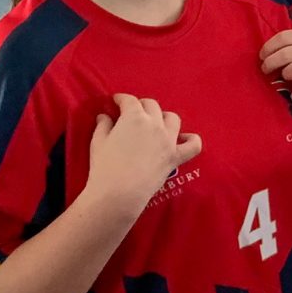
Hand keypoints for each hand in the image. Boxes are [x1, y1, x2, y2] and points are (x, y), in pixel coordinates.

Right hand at [86, 95, 201, 210]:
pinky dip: (191, 139)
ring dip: (163, 117)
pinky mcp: (176, 156)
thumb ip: (103, 125)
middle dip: (141, 106)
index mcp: (134, 117)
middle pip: (152, 106)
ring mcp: (169, 140)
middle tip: (132, 112)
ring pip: (172, 119)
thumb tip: (105, 116)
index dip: (122, 99)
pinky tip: (184, 138)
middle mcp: (155, 124)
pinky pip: (193, 145)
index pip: (129, 101)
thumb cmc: (104, 167)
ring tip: (155, 123)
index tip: (116, 101)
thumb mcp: (98, 142)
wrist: (119, 194)